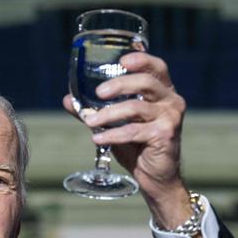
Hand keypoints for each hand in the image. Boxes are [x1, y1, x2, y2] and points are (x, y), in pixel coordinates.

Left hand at [63, 52, 191, 228]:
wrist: (155, 177)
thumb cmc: (136, 147)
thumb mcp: (114, 124)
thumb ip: (94, 110)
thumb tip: (67, 100)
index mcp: (161, 92)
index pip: (156, 68)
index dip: (141, 59)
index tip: (122, 60)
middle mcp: (170, 101)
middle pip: (145, 82)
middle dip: (119, 84)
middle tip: (98, 93)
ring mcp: (170, 117)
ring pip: (136, 108)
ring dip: (109, 114)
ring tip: (90, 122)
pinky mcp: (165, 135)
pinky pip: (134, 131)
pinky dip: (113, 134)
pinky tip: (97, 138)